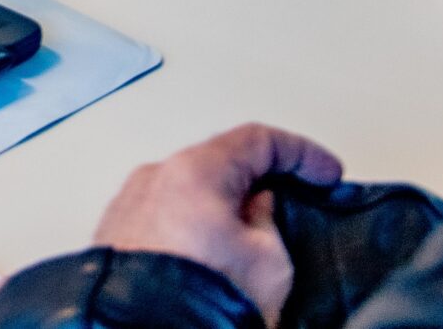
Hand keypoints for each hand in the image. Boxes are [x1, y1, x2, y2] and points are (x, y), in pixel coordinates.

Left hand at [90, 124, 343, 325]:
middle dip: (259, 179)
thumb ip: (269, 221)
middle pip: (219, 163)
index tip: (327, 173)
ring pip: (189, 193)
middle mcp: (154, 178)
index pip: (257, 140)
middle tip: (295, 198)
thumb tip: (256, 207)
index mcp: (195, 171)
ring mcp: (128, 206)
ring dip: (223, 206)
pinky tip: (213, 253)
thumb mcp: (268, 264)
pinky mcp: (115, 237)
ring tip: (253, 237)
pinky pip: (165, 218)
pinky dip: (195, 227)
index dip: (301, 154)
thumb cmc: (202, 301)